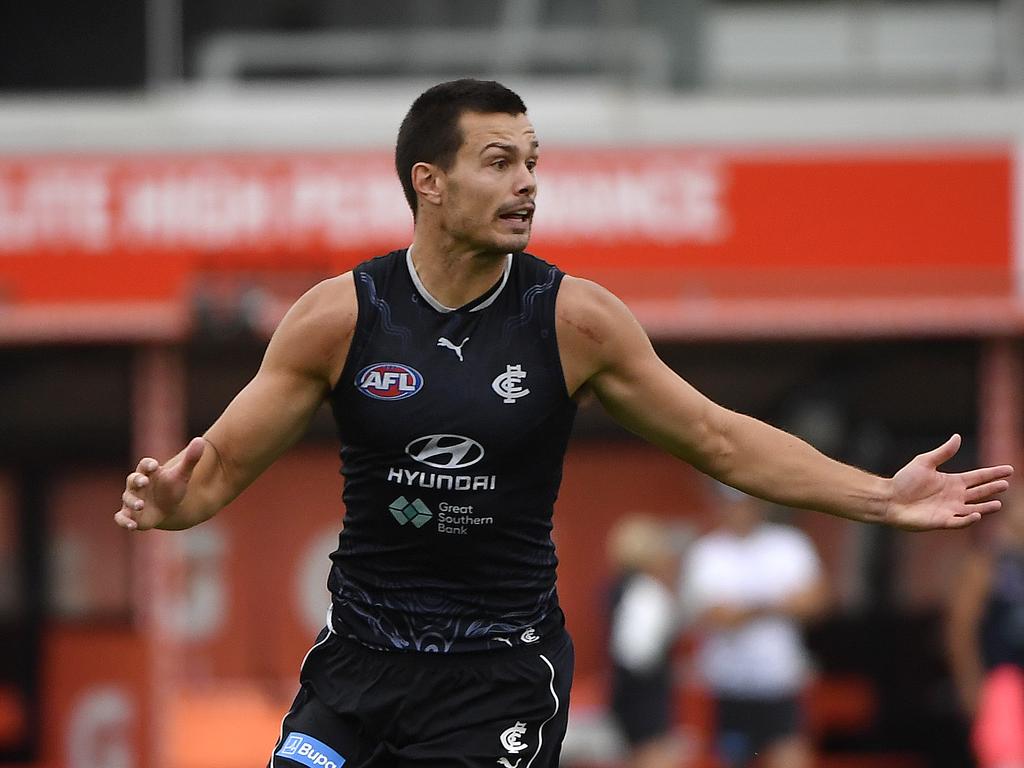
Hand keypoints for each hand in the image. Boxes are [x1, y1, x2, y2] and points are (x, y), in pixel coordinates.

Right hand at [114, 437, 205, 530]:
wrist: (169, 508)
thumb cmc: (173, 487)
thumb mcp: (182, 474)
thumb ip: (190, 459)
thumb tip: (200, 440)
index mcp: (148, 472)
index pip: (144, 465)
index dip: (147, 464)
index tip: (154, 465)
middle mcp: (136, 485)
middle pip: (132, 479)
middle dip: (137, 480)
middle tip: (144, 482)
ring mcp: (131, 500)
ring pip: (127, 498)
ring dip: (132, 501)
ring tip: (141, 505)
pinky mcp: (129, 514)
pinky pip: (121, 517)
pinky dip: (124, 521)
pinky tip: (132, 526)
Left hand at [886, 434, 1012, 529]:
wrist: (889, 498)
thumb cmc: (904, 481)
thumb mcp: (925, 462)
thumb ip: (943, 452)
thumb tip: (957, 437)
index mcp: (952, 482)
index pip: (978, 477)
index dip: (992, 474)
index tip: (1009, 469)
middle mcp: (954, 496)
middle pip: (979, 492)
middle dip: (992, 489)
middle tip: (1006, 484)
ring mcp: (950, 510)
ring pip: (974, 509)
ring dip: (986, 507)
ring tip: (999, 503)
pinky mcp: (942, 521)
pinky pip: (959, 521)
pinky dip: (969, 519)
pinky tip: (977, 513)